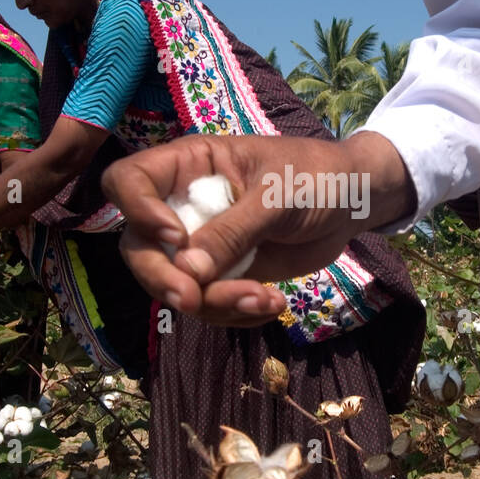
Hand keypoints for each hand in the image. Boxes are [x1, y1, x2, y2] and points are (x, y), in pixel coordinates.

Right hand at [101, 131, 414, 324]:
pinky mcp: (223, 273)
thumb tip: (187, 271)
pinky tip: (272, 306)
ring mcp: (200, 242)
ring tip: (264, 301)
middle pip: (138, 246)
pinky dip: (234, 312)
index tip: (174, 237)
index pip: (127, 181)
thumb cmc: (315, 177)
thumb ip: (233, 230)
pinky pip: (208, 303)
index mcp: (188, 166)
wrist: (352, 204)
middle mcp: (183, 204)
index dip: (137, 211)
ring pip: (173, 283)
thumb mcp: (278, 197)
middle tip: (194, 300)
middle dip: (162, 278)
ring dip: (213, 302)